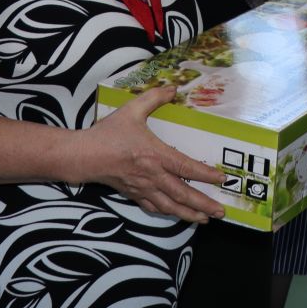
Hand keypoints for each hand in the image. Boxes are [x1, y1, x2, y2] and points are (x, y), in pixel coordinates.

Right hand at [83, 87, 225, 222]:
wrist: (84, 156)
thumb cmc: (108, 133)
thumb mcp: (131, 110)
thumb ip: (153, 98)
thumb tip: (173, 88)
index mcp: (155, 155)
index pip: (187, 167)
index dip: (206, 175)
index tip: (222, 179)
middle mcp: (153, 175)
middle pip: (183, 194)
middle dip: (203, 204)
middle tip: (220, 211)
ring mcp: (143, 188)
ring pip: (170, 206)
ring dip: (189, 214)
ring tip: (204, 219)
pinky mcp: (133, 194)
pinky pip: (154, 208)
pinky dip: (168, 213)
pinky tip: (177, 215)